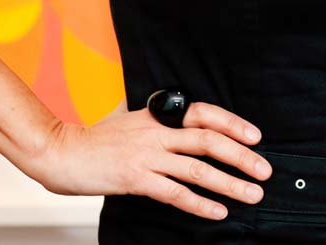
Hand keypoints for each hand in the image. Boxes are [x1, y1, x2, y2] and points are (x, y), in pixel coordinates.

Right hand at [23, 101, 271, 220]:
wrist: (61, 152)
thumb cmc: (97, 140)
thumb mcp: (134, 123)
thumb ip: (161, 127)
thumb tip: (190, 134)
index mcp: (159, 116)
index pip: (205, 114)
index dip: (234, 124)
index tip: (255, 137)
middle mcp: (157, 133)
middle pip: (210, 141)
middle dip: (242, 156)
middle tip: (265, 170)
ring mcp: (147, 156)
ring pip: (198, 169)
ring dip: (229, 183)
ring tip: (252, 194)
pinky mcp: (135, 179)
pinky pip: (175, 193)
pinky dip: (199, 204)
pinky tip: (217, 212)